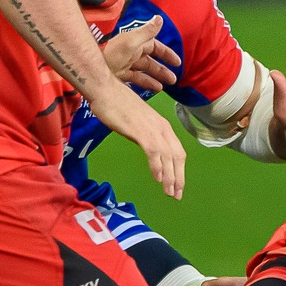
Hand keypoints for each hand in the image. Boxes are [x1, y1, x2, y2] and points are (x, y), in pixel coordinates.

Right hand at [90, 84, 185, 198]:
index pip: (177, 151)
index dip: (179, 170)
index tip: (178, 185)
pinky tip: (158, 178)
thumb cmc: (117, 104)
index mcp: (163, 126)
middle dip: (178, 178)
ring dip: (170, 177)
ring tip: (170, 192)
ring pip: (167, 157)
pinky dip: (157, 166)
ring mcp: (152, 129)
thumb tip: (148, 149)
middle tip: (177, 195)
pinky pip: (153, 152)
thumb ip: (144, 135)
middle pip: (177, 157)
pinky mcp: (140, 131)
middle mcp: (162, 128)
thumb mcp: (137, 122)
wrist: (105, 90)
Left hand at [101, 15, 180, 91]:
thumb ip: (147, 31)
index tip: (177, 62)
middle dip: (163, 68)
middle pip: (151, 60)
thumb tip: (160, 18)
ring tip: (168, 85)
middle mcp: (132, 52)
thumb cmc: (111, 54)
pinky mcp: (120, 74)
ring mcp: (126, 64)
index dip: (166, 53)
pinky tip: (155, 89)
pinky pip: (137, 78)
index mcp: (136, 42)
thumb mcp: (131, 42)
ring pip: (145, 70)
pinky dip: (147, 83)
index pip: (155, 46)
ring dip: (157, 76)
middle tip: (174, 79)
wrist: (92, 69)